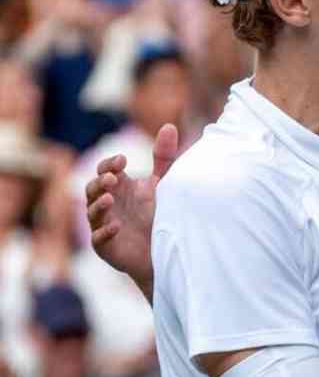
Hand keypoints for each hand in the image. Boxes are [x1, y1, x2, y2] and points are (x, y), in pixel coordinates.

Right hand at [85, 124, 178, 293]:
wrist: (164, 251)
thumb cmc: (158, 214)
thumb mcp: (163, 184)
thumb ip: (164, 157)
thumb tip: (168, 125)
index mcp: (118, 186)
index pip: (104, 170)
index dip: (109, 165)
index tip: (123, 161)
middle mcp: (107, 204)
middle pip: (93, 188)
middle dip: (100, 182)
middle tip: (113, 178)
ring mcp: (103, 225)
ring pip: (92, 212)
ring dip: (98, 204)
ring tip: (110, 198)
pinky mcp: (106, 246)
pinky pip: (99, 239)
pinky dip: (105, 232)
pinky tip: (116, 227)